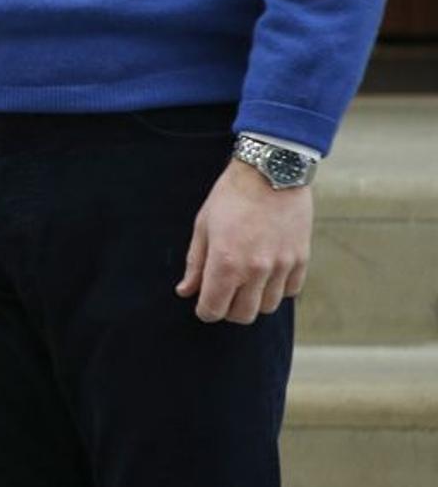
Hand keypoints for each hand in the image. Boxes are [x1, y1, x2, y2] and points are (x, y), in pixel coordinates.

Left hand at [175, 159, 311, 323]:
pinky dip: (278, 288)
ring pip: (267, 307)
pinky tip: (268, 271)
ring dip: (254, 300)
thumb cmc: (231, 195)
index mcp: (226, 262)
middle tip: (224, 293)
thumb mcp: (204, 224)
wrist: (270, 170)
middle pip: (242, 315)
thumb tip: (185, 291)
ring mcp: (281, 266)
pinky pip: (290, 291)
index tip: (204, 302)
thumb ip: (195, 262)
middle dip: (228, 309)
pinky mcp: (301, 260)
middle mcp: (255, 270)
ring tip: (246, 280)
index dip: (205, 310)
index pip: (213, 309)